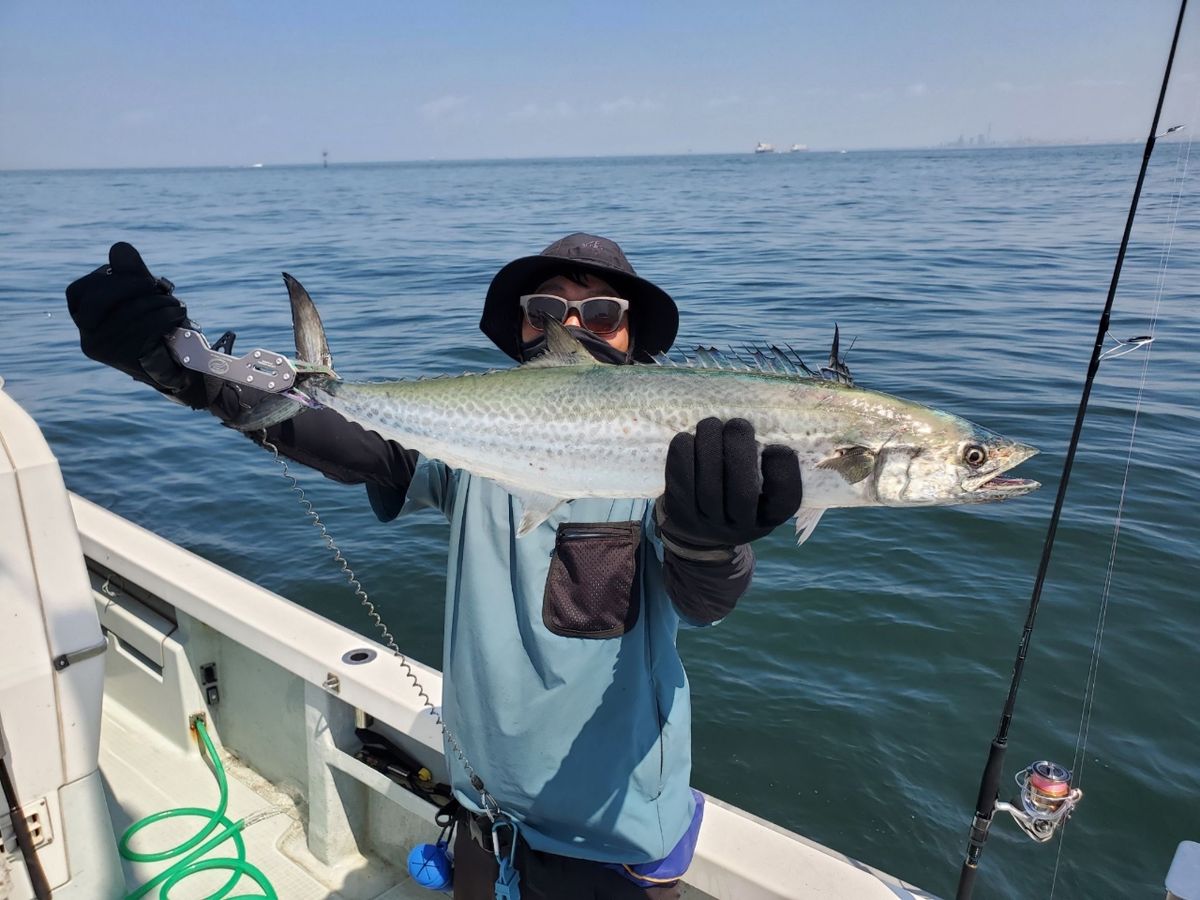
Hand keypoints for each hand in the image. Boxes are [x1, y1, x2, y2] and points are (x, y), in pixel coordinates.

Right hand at [66, 242, 201, 404]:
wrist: (177, 367)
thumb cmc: (155, 326)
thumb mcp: (143, 296)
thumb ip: (131, 272)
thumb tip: (120, 247)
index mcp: (84, 320)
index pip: (78, 292)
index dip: (105, 279)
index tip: (134, 276)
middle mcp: (88, 337)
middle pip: (96, 301)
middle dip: (128, 286)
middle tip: (154, 284)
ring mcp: (106, 350)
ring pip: (128, 313)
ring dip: (157, 302)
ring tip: (176, 304)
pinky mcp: (127, 359)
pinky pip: (145, 328)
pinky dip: (166, 316)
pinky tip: (177, 315)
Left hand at [657, 418, 800, 554]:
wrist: (697, 531)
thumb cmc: (736, 498)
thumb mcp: (761, 493)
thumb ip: (767, 466)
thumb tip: (765, 426)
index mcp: (768, 518)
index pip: (785, 502)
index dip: (783, 471)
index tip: (775, 446)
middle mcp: (740, 526)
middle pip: (742, 494)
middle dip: (740, 451)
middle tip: (739, 425)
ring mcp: (708, 523)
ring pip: (708, 487)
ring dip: (709, 446)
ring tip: (711, 424)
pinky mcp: (680, 512)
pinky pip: (681, 480)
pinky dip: (684, 453)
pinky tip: (688, 437)